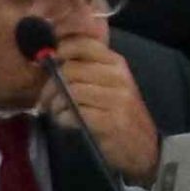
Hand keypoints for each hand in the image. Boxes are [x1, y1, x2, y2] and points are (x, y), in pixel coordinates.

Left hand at [48, 30, 160, 183]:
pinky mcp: (108, 122)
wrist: (142, 146)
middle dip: (51, 85)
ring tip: (56, 110)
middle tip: (47, 98)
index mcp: (117, 64)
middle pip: (70, 70)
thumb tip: (55, 54)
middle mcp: (118, 78)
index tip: (55, 62)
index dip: (64, 50)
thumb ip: (89, 68)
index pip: (86, 44)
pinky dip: (62, 118)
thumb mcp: (112, 84)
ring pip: (70, 91)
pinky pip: (72, 113)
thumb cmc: (120, 113)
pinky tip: (65, 121)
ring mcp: (115, 100)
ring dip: (55, 104)